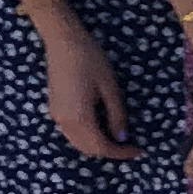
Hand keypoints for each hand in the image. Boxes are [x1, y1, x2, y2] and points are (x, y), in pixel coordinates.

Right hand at [35, 11, 138, 161]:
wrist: (62, 40)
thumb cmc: (90, 58)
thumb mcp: (109, 86)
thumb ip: (116, 114)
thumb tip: (122, 138)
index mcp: (79, 118)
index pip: (101, 147)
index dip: (120, 153)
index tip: (138, 151)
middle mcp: (64, 122)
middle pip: (87, 149)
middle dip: (109, 151)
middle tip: (130, 145)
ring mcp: (56, 116)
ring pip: (78, 142)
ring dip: (97, 145)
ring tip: (118, 137)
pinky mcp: (54, 108)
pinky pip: (71, 132)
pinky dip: (87, 136)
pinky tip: (100, 126)